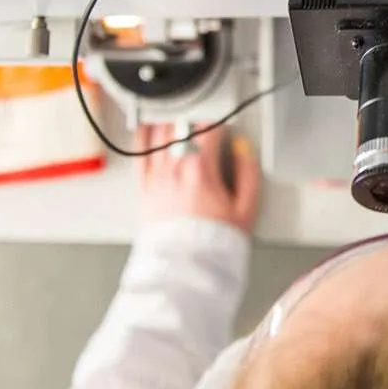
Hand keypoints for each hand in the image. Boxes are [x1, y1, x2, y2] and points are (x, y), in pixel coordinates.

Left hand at [136, 123, 260, 232]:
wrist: (188, 267)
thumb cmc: (214, 243)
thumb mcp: (246, 209)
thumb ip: (248, 174)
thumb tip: (244, 152)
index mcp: (202, 171)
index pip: (209, 129)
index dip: (219, 123)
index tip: (224, 128)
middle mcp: (175, 169)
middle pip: (182, 128)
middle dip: (195, 121)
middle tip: (203, 125)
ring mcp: (157, 178)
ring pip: (160, 135)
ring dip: (172, 124)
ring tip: (180, 124)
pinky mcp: (144, 188)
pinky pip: (139, 154)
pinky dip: (143, 138)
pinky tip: (147, 130)